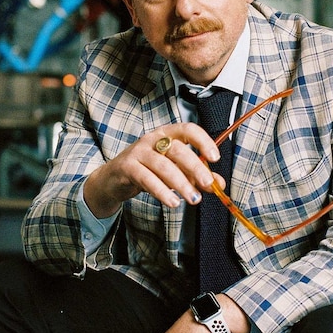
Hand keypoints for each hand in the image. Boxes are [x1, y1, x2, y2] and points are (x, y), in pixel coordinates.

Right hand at [84, 125, 224, 217]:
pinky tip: (173, 202)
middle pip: (177, 149)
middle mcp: (153, 139)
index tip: (214, 157)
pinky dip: (162, 191)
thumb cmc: (148, 170)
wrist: (114, 179)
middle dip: (195, 167)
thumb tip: (219, 184)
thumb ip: (196, 176)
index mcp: (168, 134)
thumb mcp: (175, 171)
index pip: (188, 129)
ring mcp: (138, 152)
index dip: (203, 141)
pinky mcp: (127, 167)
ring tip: (193, 199)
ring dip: (181, 183)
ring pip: (163, 166)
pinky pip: (147, 179)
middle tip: (207, 183)